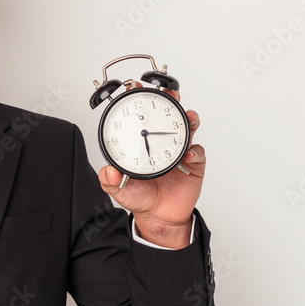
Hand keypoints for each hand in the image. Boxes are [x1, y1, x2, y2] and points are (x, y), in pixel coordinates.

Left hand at [98, 86, 204, 247]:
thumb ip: (110, 181)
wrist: (159, 216)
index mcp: (143, 144)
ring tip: (187, 115)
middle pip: (168, 116)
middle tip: (168, 93)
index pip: (142, 118)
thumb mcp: (119, 189)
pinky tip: (188, 154)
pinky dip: (195, 151)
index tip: (135, 89)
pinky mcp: (194, 164)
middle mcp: (162, 143)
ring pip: (188, 128)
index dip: (140, 102)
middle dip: (169, 100)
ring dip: (189, 119)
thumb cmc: (140, 198)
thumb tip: (106, 172)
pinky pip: (198, 153)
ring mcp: (179, 151)